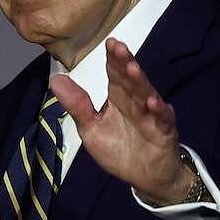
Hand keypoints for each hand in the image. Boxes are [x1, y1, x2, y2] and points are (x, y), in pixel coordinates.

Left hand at [50, 37, 196, 205]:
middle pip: (130, 79)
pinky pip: (162, 119)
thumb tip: (55, 79)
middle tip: (118, 46)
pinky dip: (158, 111)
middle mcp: (135, 102)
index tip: (109, 42)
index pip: (114, 73)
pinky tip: (152, 103)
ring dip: (140, 81)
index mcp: (118, 98)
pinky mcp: (163, 131)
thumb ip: (77, 105)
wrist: (146, 178)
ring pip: (146, 94)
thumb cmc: (120, 149)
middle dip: (124, 62)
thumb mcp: (91, 128)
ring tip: (133, 68)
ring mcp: (151, 115)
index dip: (112, 58)